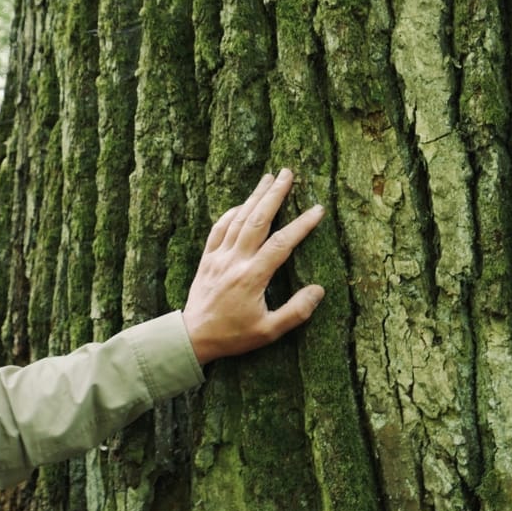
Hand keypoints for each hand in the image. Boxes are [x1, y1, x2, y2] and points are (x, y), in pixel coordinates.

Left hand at [183, 169, 325, 364]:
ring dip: (254, 196)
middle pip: (257, 220)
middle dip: (274, 194)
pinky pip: (219, 229)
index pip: (281, 243)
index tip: (318, 209)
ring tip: (268, 177)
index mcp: (252, 277)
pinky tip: (242, 204)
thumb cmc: (233, 336)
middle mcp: (234, 261)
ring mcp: (218, 257)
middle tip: (288, 173)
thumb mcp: (269, 331)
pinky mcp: (206, 259)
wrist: (192, 337)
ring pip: (238, 219)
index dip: (301, 224)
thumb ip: (296, 312)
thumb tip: (319, 290)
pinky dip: (231, 213)